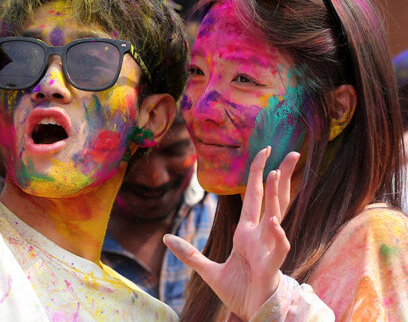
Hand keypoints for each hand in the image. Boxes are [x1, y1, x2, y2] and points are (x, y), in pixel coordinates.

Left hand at [163, 147, 300, 320]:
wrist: (252, 313)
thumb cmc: (239, 291)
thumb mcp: (208, 271)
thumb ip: (189, 254)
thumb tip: (167, 239)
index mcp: (247, 233)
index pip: (255, 197)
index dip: (260, 174)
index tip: (265, 152)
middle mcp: (260, 236)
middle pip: (273, 200)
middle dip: (281, 175)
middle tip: (292, 152)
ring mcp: (267, 249)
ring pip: (276, 217)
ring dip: (277, 197)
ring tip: (277, 174)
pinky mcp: (271, 267)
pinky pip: (277, 248)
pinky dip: (276, 236)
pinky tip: (273, 223)